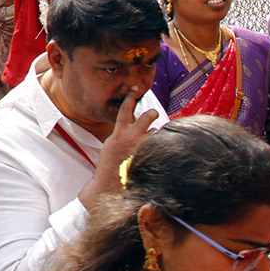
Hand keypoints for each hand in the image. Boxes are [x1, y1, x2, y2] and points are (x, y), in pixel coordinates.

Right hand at [83, 87, 157, 203]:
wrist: (110, 182)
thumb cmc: (110, 164)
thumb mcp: (110, 144)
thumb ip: (120, 134)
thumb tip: (129, 127)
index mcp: (119, 131)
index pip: (125, 108)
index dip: (131, 96)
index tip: (136, 88)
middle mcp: (132, 135)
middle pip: (148, 116)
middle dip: (152, 114)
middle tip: (153, 114)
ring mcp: (142, 145)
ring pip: (156, 132)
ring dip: (155, 135)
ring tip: (150, 142)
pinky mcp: (149, 154)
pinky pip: (159, 144)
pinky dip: (159, 146)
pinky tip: (157, 152)